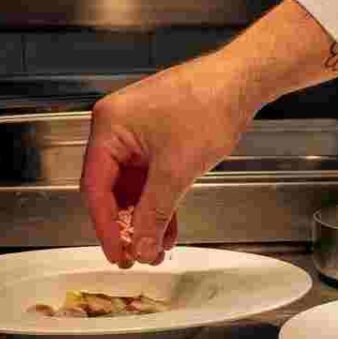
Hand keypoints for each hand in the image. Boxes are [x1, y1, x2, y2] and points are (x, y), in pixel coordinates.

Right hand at [81, 57, 254, 265]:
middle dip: (126, 225)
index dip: (106, 226)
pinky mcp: (156, 138)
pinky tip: (168, 228)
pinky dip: (158, 202)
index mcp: (109, 126)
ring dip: (144, 218)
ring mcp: (136, 133)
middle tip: (135, 256)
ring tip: (156, 248)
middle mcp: (116, 128)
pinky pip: (150, 178)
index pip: (96, 187)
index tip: (117, 254)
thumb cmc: (209, 105)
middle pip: (111, 189)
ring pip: (132, 187)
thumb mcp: (177, 169)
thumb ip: (154, 212)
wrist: (241, 82)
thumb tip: (141, 245)